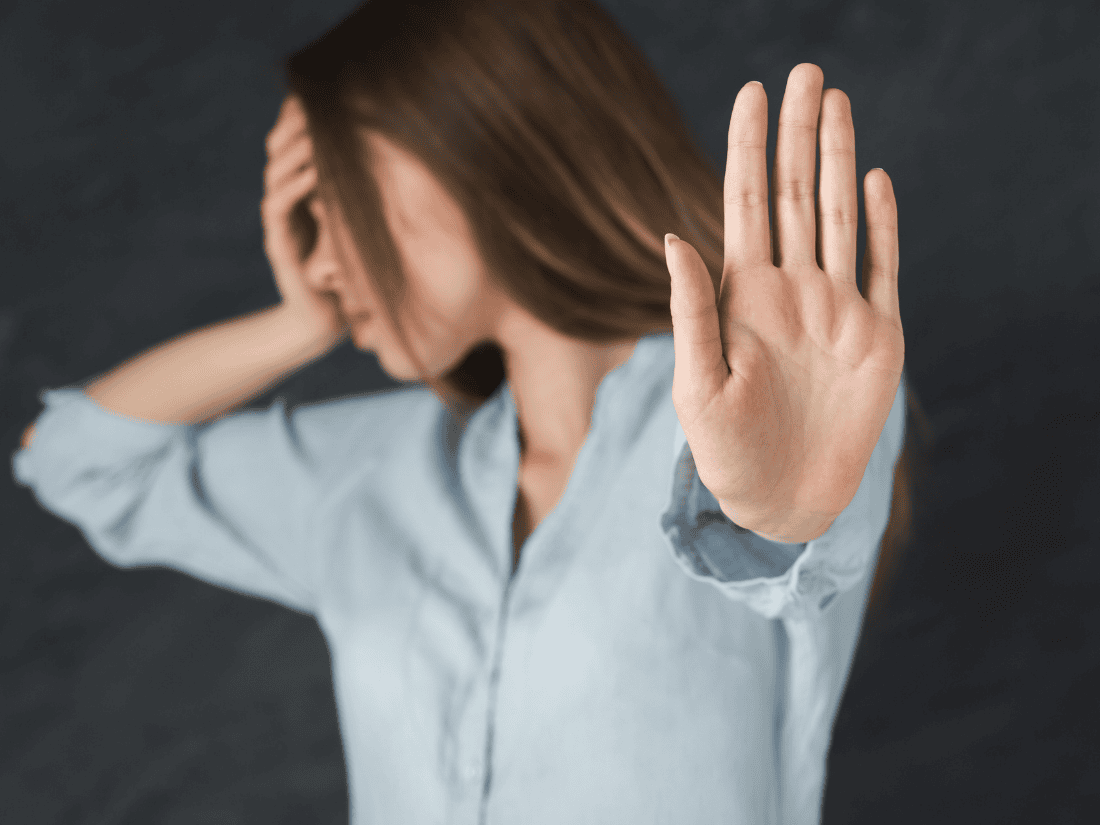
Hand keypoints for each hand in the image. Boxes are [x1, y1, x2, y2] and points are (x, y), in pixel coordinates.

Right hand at [262, 94, 349, 350]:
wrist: (322, 323)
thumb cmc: (348, 276)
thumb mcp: (361, 228)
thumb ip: (365, 198)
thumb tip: (405, 167)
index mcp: (303, 194)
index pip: (296, 144)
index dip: (304, 118)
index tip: (324, 93)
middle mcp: (287, 202)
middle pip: (279, 148)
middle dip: (295, 122)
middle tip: (314, 99)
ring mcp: (280, 222)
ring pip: (276, 171)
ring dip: (295, 147)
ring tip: (315, 126)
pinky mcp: (279, 245)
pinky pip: (278, 206)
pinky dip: (295, 185)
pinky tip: (314, 169)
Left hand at [665, 64, 904, 542]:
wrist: (782, 502)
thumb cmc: (725, 453)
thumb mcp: (696, 382)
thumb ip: (690, 309)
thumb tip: (671, 236)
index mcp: (743, 297)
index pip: (747, 205)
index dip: (748, 149)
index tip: (750, 94)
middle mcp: (790, 291)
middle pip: (796, 195)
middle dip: (798, 134)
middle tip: (805, 73)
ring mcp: (835, 310)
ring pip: (838, 217)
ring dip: (838, 160)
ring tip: (836, 104)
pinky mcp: (877, 338)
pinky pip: (882, 268)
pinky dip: (881, 225)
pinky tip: (874, 180)